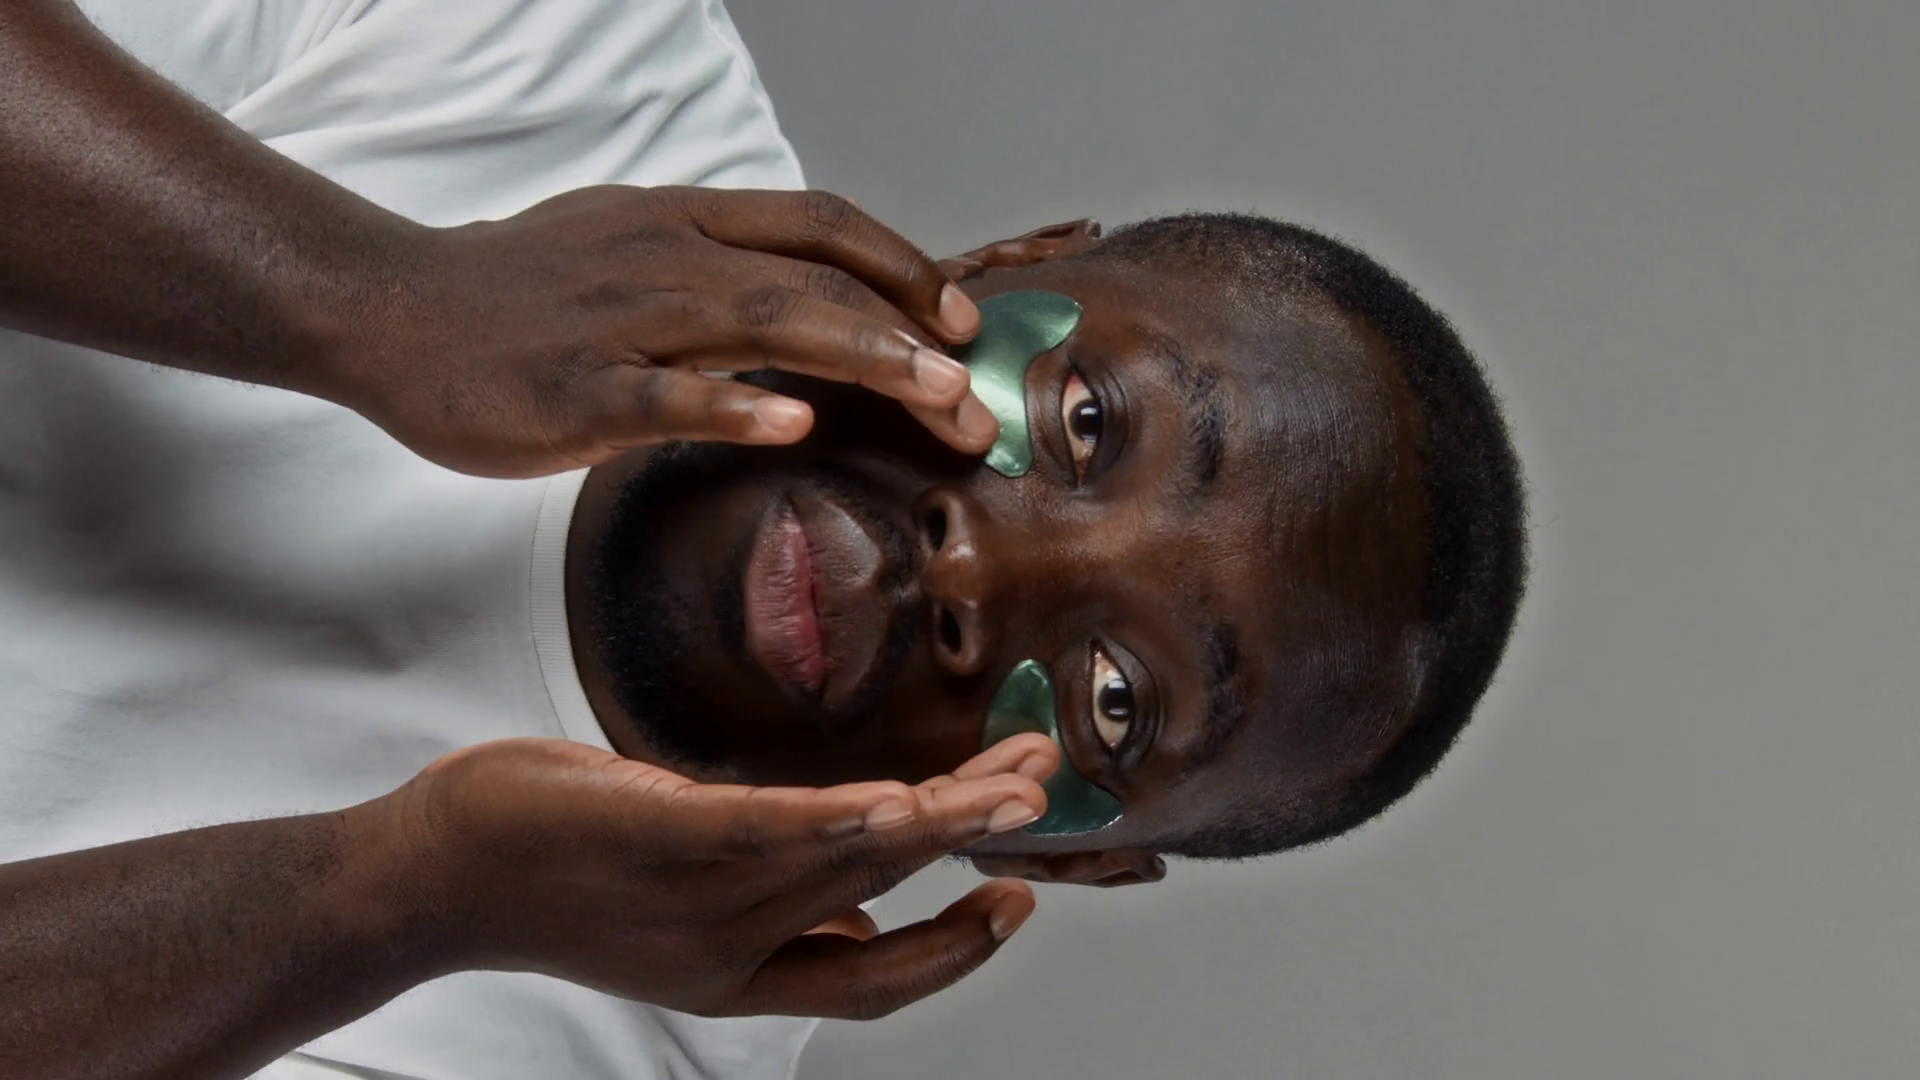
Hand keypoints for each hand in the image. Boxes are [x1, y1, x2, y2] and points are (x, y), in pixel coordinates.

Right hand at [340, 187, 997, 477]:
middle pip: (817, 282)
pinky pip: (663, 392)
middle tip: (976, 403)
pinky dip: (733, 402)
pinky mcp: (574, 385)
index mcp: (687, 223)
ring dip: (864, 356)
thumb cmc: (522, 295)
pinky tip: (792, 422)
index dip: (904, 268)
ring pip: (763, 322)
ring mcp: (621, 319)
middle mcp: (669, 257)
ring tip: (935, 397)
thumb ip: (722, 275)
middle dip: (912, 341)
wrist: (390, 309)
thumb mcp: (634, 252)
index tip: (962, 322)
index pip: (823, 226)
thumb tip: (816, 310)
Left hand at [371, 734, 1058, 1018]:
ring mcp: (692, 897)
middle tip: (1042, 804)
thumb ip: (765, 908)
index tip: (1013, 897)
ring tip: (1010, 785)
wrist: (428, 878)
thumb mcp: (670, 908)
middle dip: (972, 858)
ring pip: (845, 862)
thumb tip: (859, 897)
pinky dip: (840, 819)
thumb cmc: (549, 872)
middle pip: (882, 912)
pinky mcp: (655, 836)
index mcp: (736, 972)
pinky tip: (899, 798)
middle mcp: (727, 951)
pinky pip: (766, 831)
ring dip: (939, 821)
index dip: (953, 950)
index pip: (872, 979)